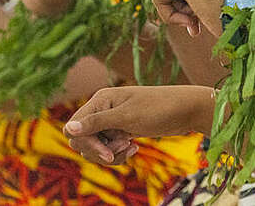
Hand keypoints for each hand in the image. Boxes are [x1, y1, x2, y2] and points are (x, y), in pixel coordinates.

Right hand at [63, 85, 212, 163]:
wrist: (186, 110)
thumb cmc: (158, 109)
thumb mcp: (127, 117)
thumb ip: (96, 123)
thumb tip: (68, 129)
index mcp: (100, 100)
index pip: (74, 128)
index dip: (86, 144)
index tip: (107, 153)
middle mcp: (102, 108)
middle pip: (82, 141)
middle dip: (100, 151)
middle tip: (123, 148)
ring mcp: (112, 121)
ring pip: (95, 147)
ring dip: (110, 153)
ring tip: (131, 147)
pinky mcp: (121, 130)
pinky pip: (108, 149)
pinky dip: (118, 153)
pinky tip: (134, 149)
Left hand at [152, 0, 239, 36]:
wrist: (245, 20)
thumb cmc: (240, 19)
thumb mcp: (224, 7)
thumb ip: (206, 4)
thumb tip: (192, 17)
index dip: (193, 10)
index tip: (201, 24)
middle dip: (186, 13)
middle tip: (196, 30)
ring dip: (180, 15)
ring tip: (197, 24)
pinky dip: (167, 15)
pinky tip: (187, 22)